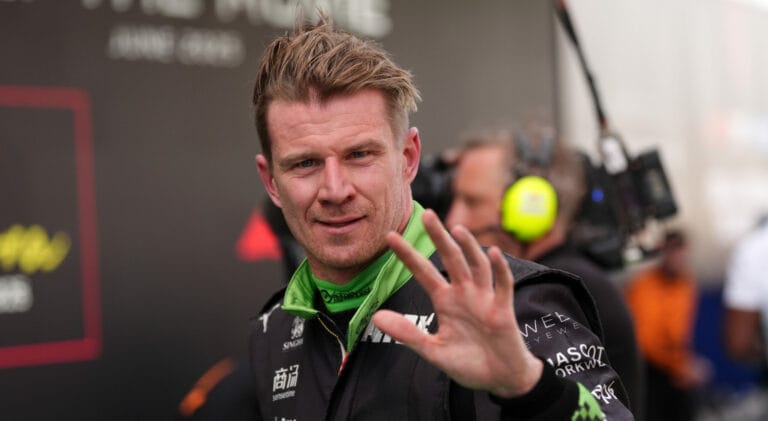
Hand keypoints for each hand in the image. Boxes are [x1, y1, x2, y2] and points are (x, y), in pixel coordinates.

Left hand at [372, 210, 542, 397]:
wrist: (500, 379)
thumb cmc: (468, 363)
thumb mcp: (433, 350)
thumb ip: (407, 333)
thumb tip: (376, 318)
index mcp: (445, 300)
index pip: (423, 271)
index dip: (407, 255)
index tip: (390, 236)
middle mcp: (464, 293)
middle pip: (451, 258)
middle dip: (439, 236)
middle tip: (427, 214)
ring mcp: (484, 298)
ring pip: (476, 266)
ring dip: (469, 247)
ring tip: (457, 229)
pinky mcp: (503, 309)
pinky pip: (502, 285)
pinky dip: (500, 270)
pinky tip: (494, 253)